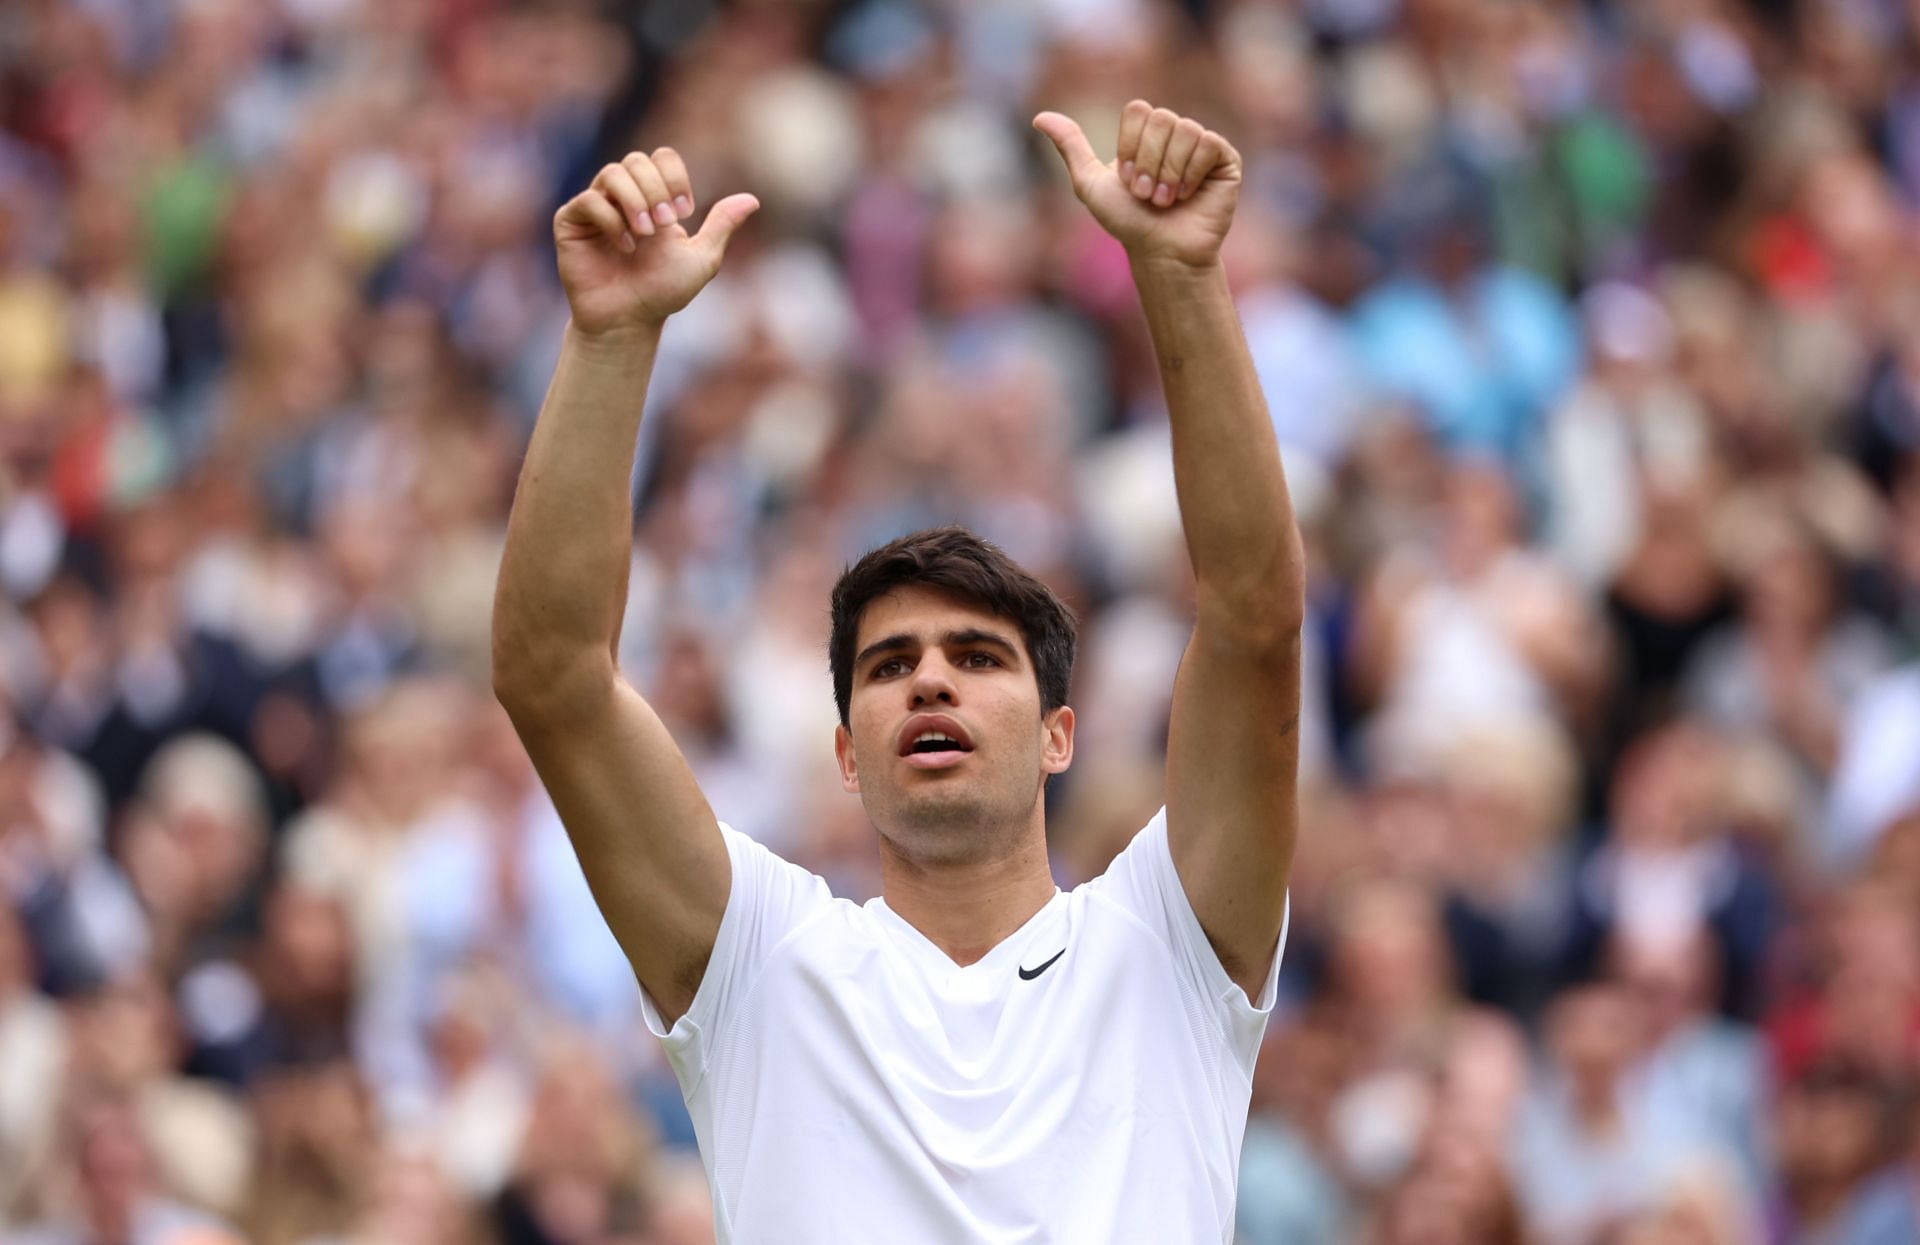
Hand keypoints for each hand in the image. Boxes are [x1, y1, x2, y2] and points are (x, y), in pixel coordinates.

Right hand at [553, 148, 758, 335]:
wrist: (628, 321)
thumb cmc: (662, 292)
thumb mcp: (701, 259)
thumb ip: (721, 227)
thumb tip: (752, 200)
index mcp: (654, 198)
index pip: (661, 158)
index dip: (675, 176)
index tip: (685, 212)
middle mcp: (623, 196)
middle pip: (637, 160)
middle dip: (656, 190)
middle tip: (664, 225)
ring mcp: (596, 207)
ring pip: (612, 173)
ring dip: (635, 201)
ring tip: (645, 234)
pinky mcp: (571, 222)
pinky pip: (588, 200)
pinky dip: (610, 220)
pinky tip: (625, 246)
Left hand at [1033, 101, 1240, 270]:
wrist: (1162, 251)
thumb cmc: (1128, 222)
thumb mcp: (1090, 184)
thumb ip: (1070, 147)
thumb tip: (1038, 117)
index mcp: (1145, 133)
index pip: (1138, 110)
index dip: (1130, 147)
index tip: (1128, 181)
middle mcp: (1174, 133)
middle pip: (1162, 118)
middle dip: (1148, 163)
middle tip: (1147, 196)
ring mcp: (1201, 144)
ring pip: (1186, 129)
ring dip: (1169, 172)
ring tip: (1166, 200)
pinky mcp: (1225, 159)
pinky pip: (1209, 143)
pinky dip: (1193, 173)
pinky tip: (1189, 195)